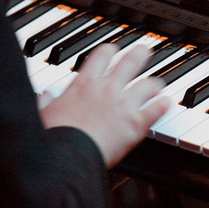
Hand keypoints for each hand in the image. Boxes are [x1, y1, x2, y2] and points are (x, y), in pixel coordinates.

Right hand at [38, 44, 169, 167]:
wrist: (68, 157)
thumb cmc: (54, 138)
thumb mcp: (41, 114)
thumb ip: (45, 102)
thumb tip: (45, 96)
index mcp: (83, 84)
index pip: (101, 56)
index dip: (109, 51)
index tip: (113, 50)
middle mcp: (107, 89)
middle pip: (130, 61)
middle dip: (139, 54)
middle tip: (144, 52)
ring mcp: (124, 105)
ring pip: (149, 83)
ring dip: (155, 83)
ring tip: (158, 84)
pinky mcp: (137, 124)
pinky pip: (157, 108)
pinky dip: (164, 104)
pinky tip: (167, 103)